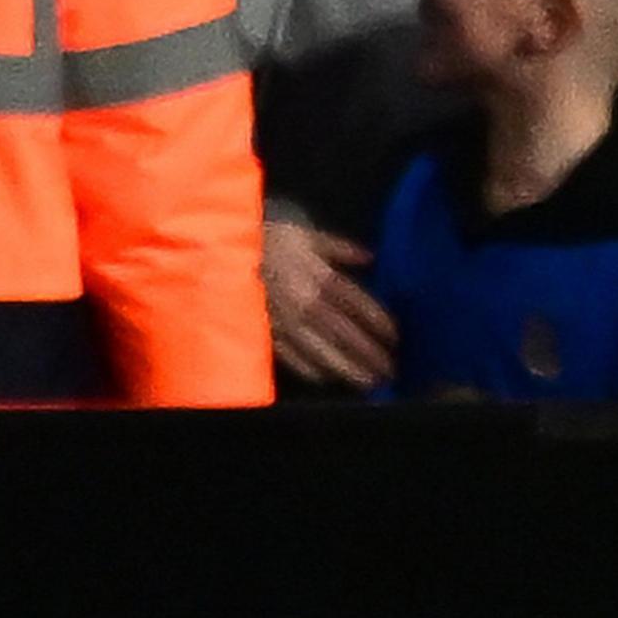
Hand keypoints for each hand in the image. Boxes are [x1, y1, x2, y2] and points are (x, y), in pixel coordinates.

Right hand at [265, 219, 396, 391]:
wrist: (221, 250)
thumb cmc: (266, 240)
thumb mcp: (306, 236)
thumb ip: (339, 248)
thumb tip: (370, 257)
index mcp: (317, 275)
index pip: (355, 302)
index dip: (377, 320)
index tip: (396, 337)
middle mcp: (304, 300)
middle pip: (342, 330)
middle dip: (367, 352)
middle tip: (389, 370)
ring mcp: (283, 318)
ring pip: (318, 347)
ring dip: (344, 366)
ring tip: (366, 382)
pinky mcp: (263, 329)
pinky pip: (287, 353)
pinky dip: (306, 367)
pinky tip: (325, 379)